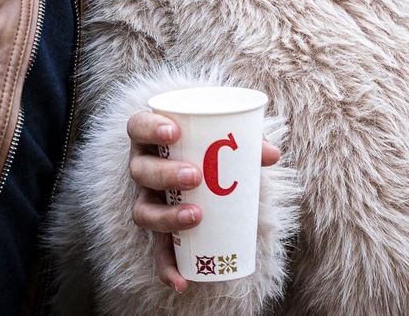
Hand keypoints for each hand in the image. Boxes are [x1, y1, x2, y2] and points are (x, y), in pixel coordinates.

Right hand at [128, 110, 280, 291]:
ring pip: (144, 211)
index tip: (174, 132)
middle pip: (140, 170)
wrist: (206, 172)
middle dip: (165, 174)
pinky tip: (182, 282)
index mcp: (153, 139)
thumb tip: (271, 154)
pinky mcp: (159, 231)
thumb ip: (247, 141)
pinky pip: (158, 252)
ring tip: (195, 217)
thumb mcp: (226, 139)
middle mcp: (144, 169)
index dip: (150, 127)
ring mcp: (149, 200)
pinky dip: (167, 268)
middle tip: (195, 176)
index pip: (137, 126)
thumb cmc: (212, 148)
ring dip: (167, 217)